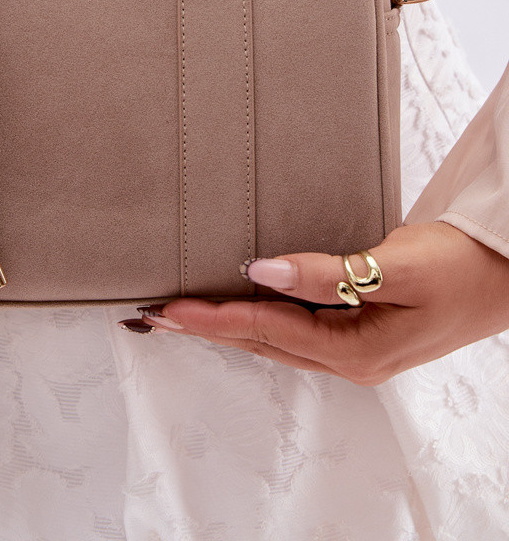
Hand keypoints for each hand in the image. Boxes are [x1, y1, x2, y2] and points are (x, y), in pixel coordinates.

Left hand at [129, 222, 508, 382]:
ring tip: (185, 312)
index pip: (265, 330)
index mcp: (355, 351)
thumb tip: (260, 269)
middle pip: (261, 342)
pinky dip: (261, 318)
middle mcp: (349, 359)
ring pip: (275, 339)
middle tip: (154, 315)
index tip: (166, 310)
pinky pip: (296, 329)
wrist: (506, 277)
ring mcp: (356, 351)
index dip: (212, 318)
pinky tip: (244, 304)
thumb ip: (326, 273)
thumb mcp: (395, 268)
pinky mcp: (362, 334)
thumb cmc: (458, 269)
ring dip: (229, 325)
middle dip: (207, 328)